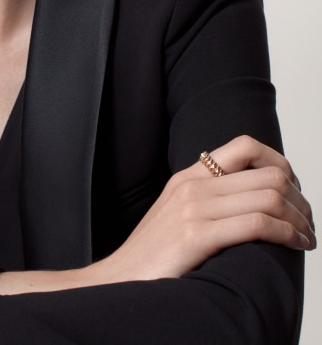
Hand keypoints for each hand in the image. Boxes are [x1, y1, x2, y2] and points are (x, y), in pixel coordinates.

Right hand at [91, 135, 315, 283]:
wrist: (121, 278)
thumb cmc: (154, 252)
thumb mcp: (178, 212)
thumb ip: (207, 198)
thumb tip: (249, 198)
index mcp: (188, 175)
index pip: (244, 146)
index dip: (279, 162)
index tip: (292, 189)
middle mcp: (192, 185)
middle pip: (267, 172)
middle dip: (300, 197)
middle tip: (306, 221)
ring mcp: (193, 209)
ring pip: (269, 196)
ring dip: (300, 218)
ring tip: (306, 237)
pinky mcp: (196, 237)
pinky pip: (257, 223)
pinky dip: (287, 233)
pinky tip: (295, 245)